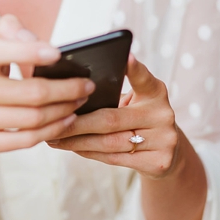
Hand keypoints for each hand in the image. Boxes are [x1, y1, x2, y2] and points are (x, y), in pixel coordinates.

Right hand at [0, 15, 95, 162]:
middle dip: (66, 89)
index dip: (28, 52)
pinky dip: (52, 130)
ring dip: (64, 110)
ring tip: (80, 102)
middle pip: (30, 92)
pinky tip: (66, 121)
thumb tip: (37, 42)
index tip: (58, 54)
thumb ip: (11, 31)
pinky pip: (25, 140)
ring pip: (32, 118)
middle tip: (87, 85)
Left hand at [46, 55, 184, 179]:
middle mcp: (163, 114)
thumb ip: (115, 94)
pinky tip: (73, 147)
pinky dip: (89, 153)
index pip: (143, 78)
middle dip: (77, 122)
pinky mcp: (159, 162)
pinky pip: (114, 158)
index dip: (134, 68)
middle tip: (52, 119)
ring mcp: (164, 140)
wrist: (167, 152)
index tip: (125, 56)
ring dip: (77, 141)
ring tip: (54, 137)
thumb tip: (72, 95)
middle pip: (112, 119)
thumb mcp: (135, 100)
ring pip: (110, 142)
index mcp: (156, 92)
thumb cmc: (138, 118)